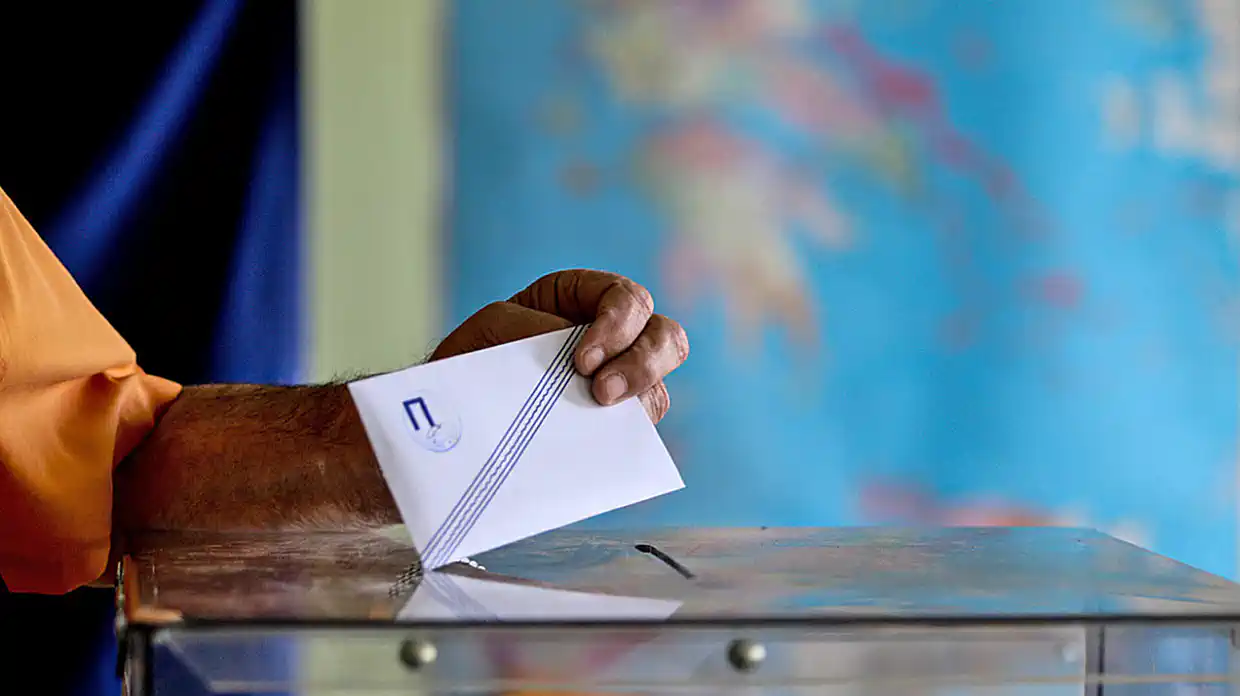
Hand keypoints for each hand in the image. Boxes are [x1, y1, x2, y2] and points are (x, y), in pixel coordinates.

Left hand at [430, 270, 688, 422]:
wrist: (449, 417)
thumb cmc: (468, 359)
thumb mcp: (492, 328)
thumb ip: (535, 332)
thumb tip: (576, 366)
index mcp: (582, 299)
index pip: (626, 299)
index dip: (617, 326)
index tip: (582, 361)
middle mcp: (611, 337)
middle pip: (664, 336)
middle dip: (642, 363)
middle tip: (603, 393)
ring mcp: (617, 382)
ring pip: (660, 385)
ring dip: (642, 398)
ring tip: (603, 416)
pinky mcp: (611, 425)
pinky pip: (639, 429)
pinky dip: (629, 434)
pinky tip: (601, 443)